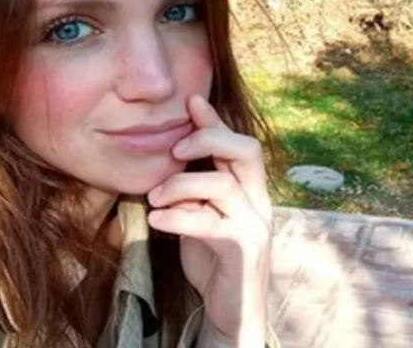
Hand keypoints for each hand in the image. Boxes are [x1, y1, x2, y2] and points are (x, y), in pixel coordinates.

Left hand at [147, 94, 271, 346]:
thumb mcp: (202, 216)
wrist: (230, 313)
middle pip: (246, 150)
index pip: (238, 144)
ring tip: (153, 197)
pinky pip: (212, 223)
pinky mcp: (243, 250)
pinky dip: (179, 217)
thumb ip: (195, 189)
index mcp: (250, 190)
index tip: (191, 100)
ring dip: (181, 184)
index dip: (216, 120)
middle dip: (209, 138)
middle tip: (173, 149)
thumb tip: (171, 158)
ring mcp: (255, 226)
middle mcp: (259, 202)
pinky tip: (156, 219)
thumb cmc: (213, 261)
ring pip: (225, 184)